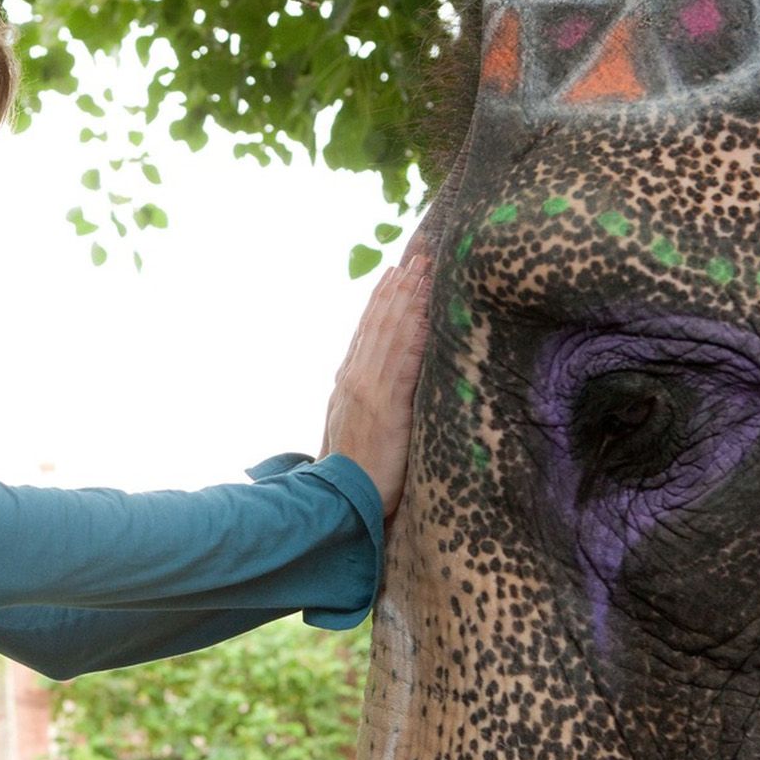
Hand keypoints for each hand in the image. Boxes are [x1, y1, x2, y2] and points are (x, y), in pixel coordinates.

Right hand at [320, 251, 431, 517]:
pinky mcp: (385, 407)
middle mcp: (355, 380)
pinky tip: (427, 311)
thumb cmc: (348, 477)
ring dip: (409, 299)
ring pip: (391, 334)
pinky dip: (415, 332)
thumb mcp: (349, 432)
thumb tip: (369, 392)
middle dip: (400, 289)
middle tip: (419, 257)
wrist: (332, 502)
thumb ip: (360, 406)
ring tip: (425, 271)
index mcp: (347, 385)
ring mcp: (368, 391)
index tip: (396, 275)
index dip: (382, 302)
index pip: (367, 334)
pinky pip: (404, 361)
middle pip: (379, 324)